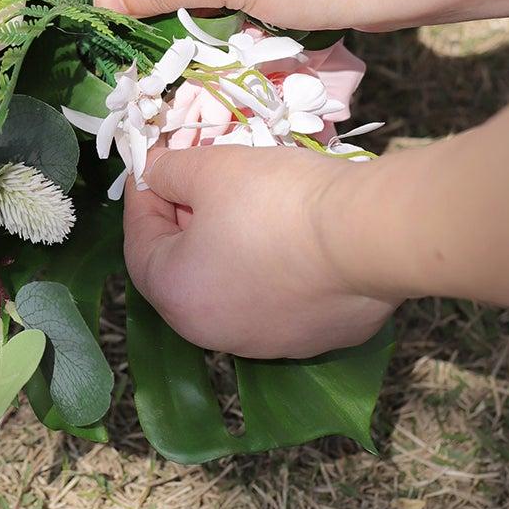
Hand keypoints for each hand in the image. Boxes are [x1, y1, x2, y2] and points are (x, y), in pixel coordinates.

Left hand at [124, 145, 396, 358]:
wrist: (369, 236)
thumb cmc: (277, 201)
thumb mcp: (211, 169)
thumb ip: (169, 171)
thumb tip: (154, 171)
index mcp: (178, 297)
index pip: (139, 244)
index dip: (143, 199)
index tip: (154, 166)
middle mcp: (215, 334)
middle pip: (184, 271)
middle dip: (184, 224)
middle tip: (196, 184)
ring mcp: (268, 343)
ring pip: (231, 288)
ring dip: (228, 247)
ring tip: (244, 205)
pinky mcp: (314, 339)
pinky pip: (278, 298)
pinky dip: (273, 267)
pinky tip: (290, 234)